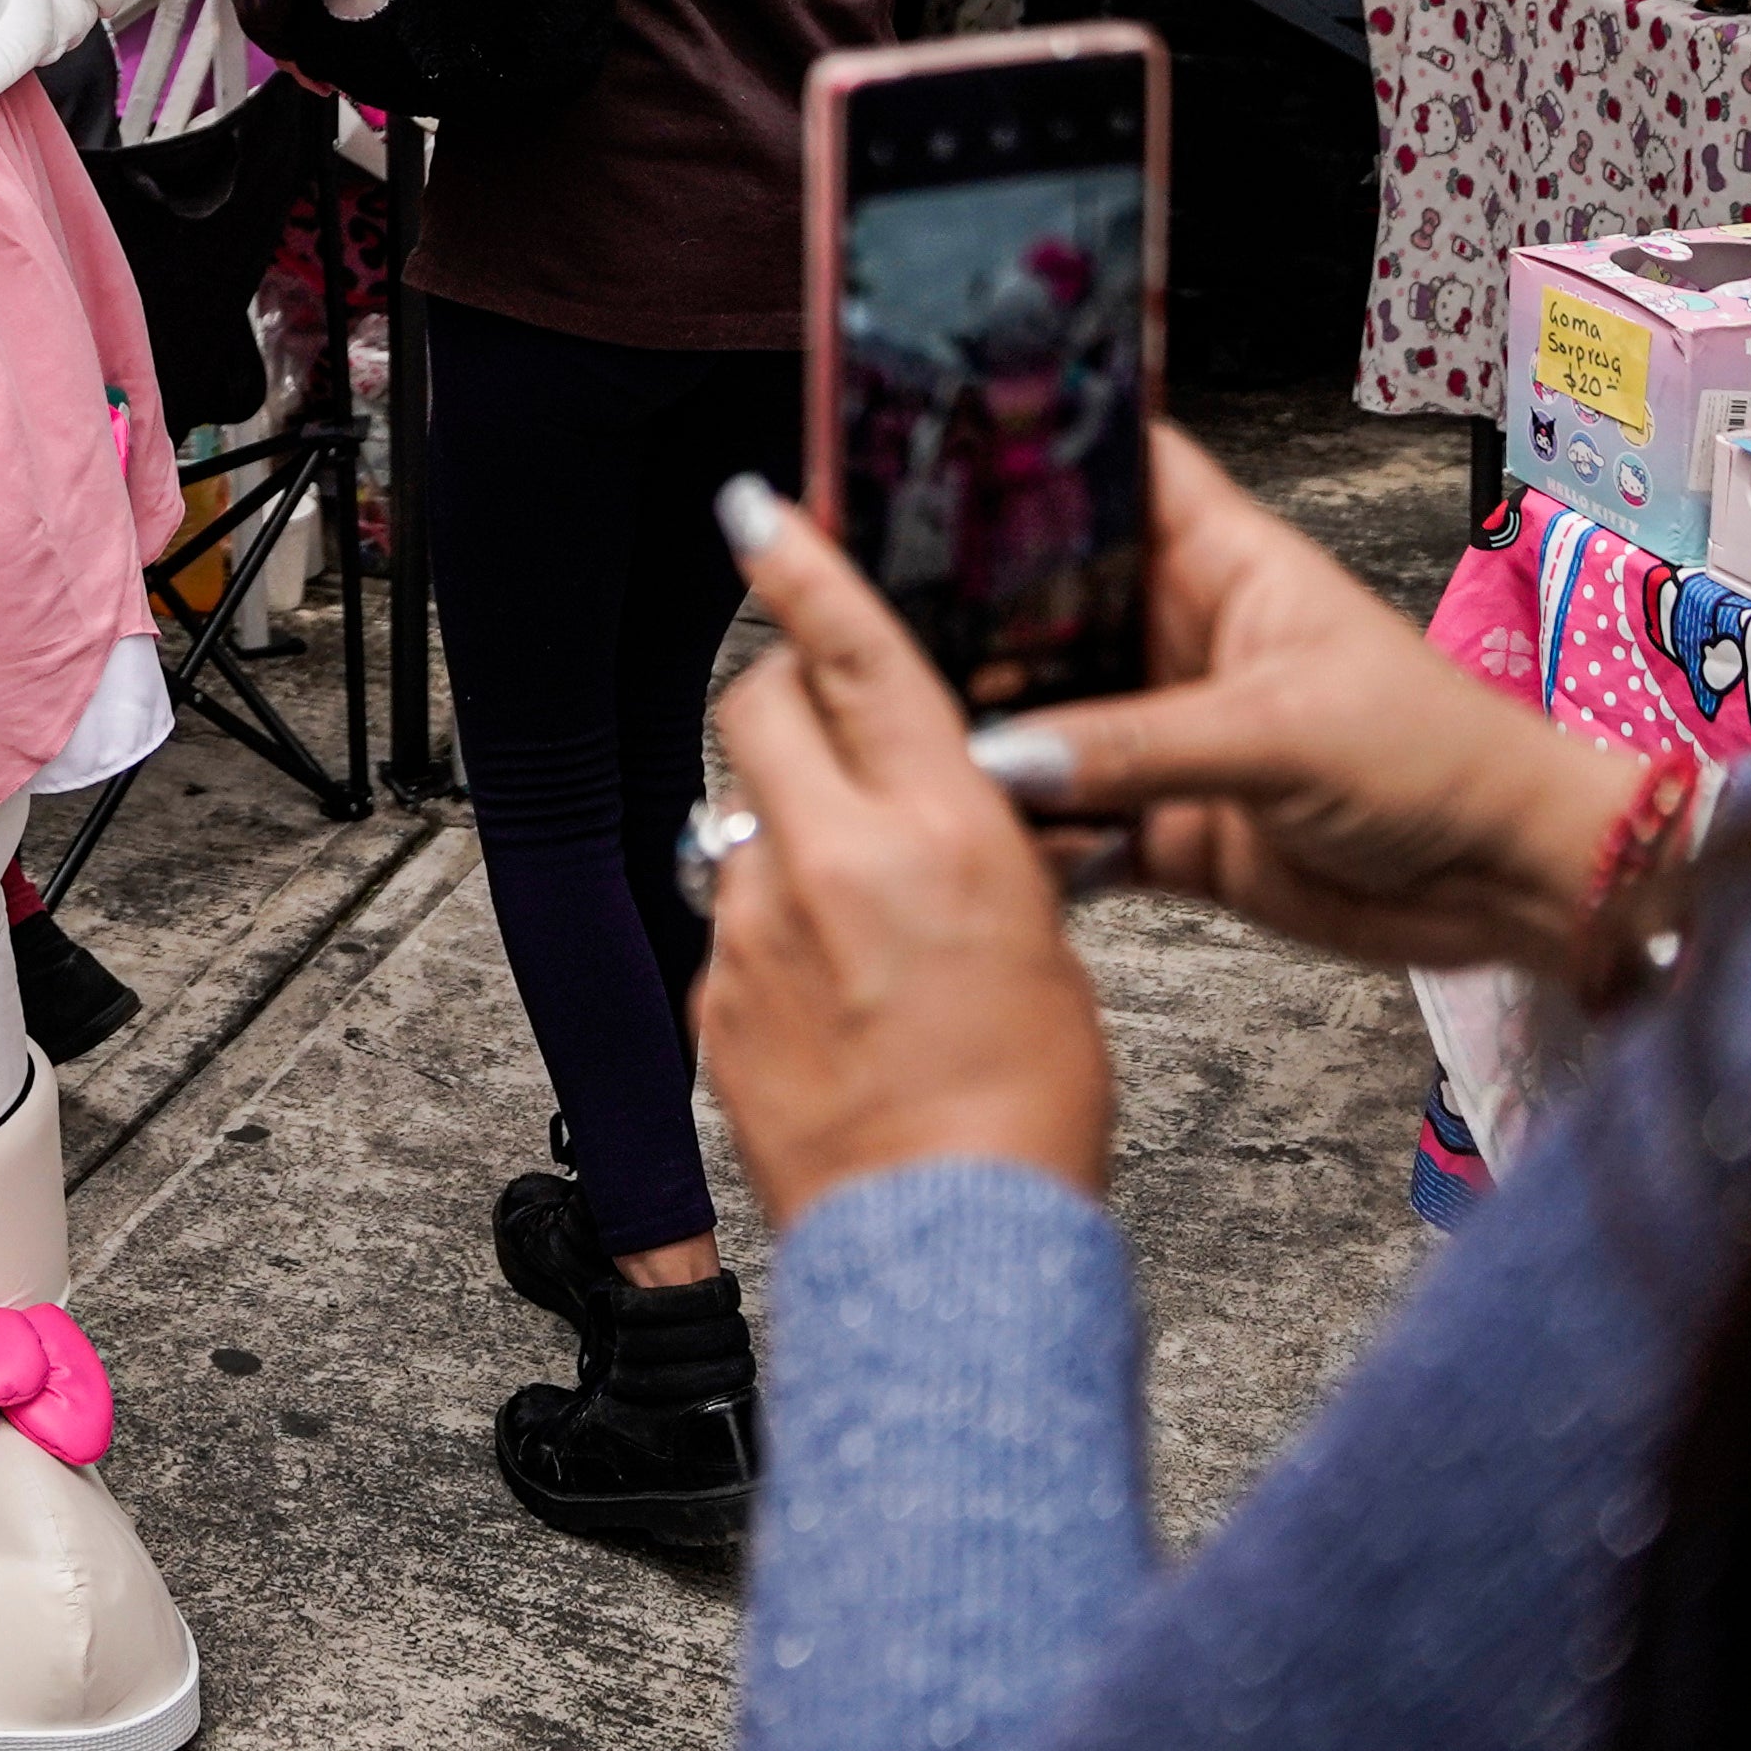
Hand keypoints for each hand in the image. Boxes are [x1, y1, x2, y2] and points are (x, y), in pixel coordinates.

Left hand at [697, 478, 1115, 1231]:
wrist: (950, 1241)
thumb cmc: (1026, 1107)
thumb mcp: (1040, 938)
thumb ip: (971, 850)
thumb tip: (936, 808)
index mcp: (936, 827)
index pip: (855, 652)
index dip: (803, 564)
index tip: (756, 509)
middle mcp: (829, 857)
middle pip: (757, 706)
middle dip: (779, 698)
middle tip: (819, 733)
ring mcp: (754, 925)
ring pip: (737, 816)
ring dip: (781, 832)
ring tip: (850, 916)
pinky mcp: (710, 995)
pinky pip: (729, 920)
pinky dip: (768, 934)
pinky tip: (826, 1000)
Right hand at [962, 424, 1647, 972]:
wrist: (1513, 886)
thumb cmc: (1443, 759)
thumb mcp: (1284, 730)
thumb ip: (1139, 744)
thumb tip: (1004, 754)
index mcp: (1217, 562)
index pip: (1112, 467)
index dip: (1031, 446)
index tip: (922, 437)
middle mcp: (1177, 634)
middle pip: (1046, 595)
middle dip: (965, 601)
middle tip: (863, 603)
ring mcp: (1166, 731)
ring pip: (1042, 712)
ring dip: (986, 725)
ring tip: (894, 720)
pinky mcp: (1167, 824)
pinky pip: (1067, 819)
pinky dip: (1026, 828)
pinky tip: (969, 823)